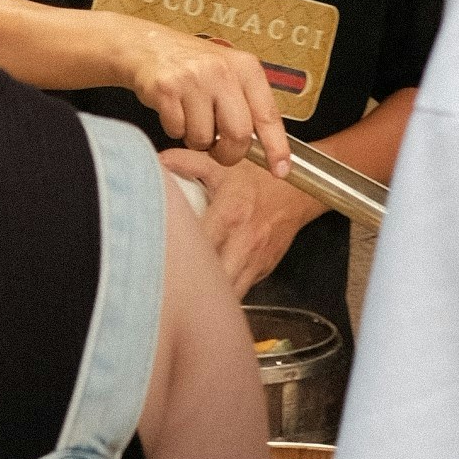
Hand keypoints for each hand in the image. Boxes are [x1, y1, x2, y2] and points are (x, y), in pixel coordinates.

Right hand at [103, 17, 290, 178]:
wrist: (148, 46)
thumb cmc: (193, 65)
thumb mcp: (229, 73)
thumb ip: (247, 103)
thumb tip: (266, 147)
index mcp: (245, 67)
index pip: (268, 115)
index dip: (276, 147)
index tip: (280, 169)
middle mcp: (222, 71)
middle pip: (239, 135)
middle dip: (229, 153)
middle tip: (220, 151)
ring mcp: (193, 79)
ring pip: (203, 138)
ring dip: (196, 139)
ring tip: (191, 117)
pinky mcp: (166, 89)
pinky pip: (177, 131)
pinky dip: (175, 129)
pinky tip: (175, 110)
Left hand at [158, 151, 305, 295]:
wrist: (299, 191)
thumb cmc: (260, 179)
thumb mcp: (223, 165)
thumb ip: (188, 162)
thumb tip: (159, 161)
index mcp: (229, 215)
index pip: (198, 246)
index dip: (177, 258)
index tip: (159, 261)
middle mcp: (243, 242)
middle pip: (213, 278)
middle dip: (191, 287)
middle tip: (169, 287)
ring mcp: (255, 259)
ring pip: (229, 292)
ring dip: (209, 297)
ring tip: (188, 296)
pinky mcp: (263, 269)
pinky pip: (242, 290)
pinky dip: (226, 294)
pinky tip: (211, 292)